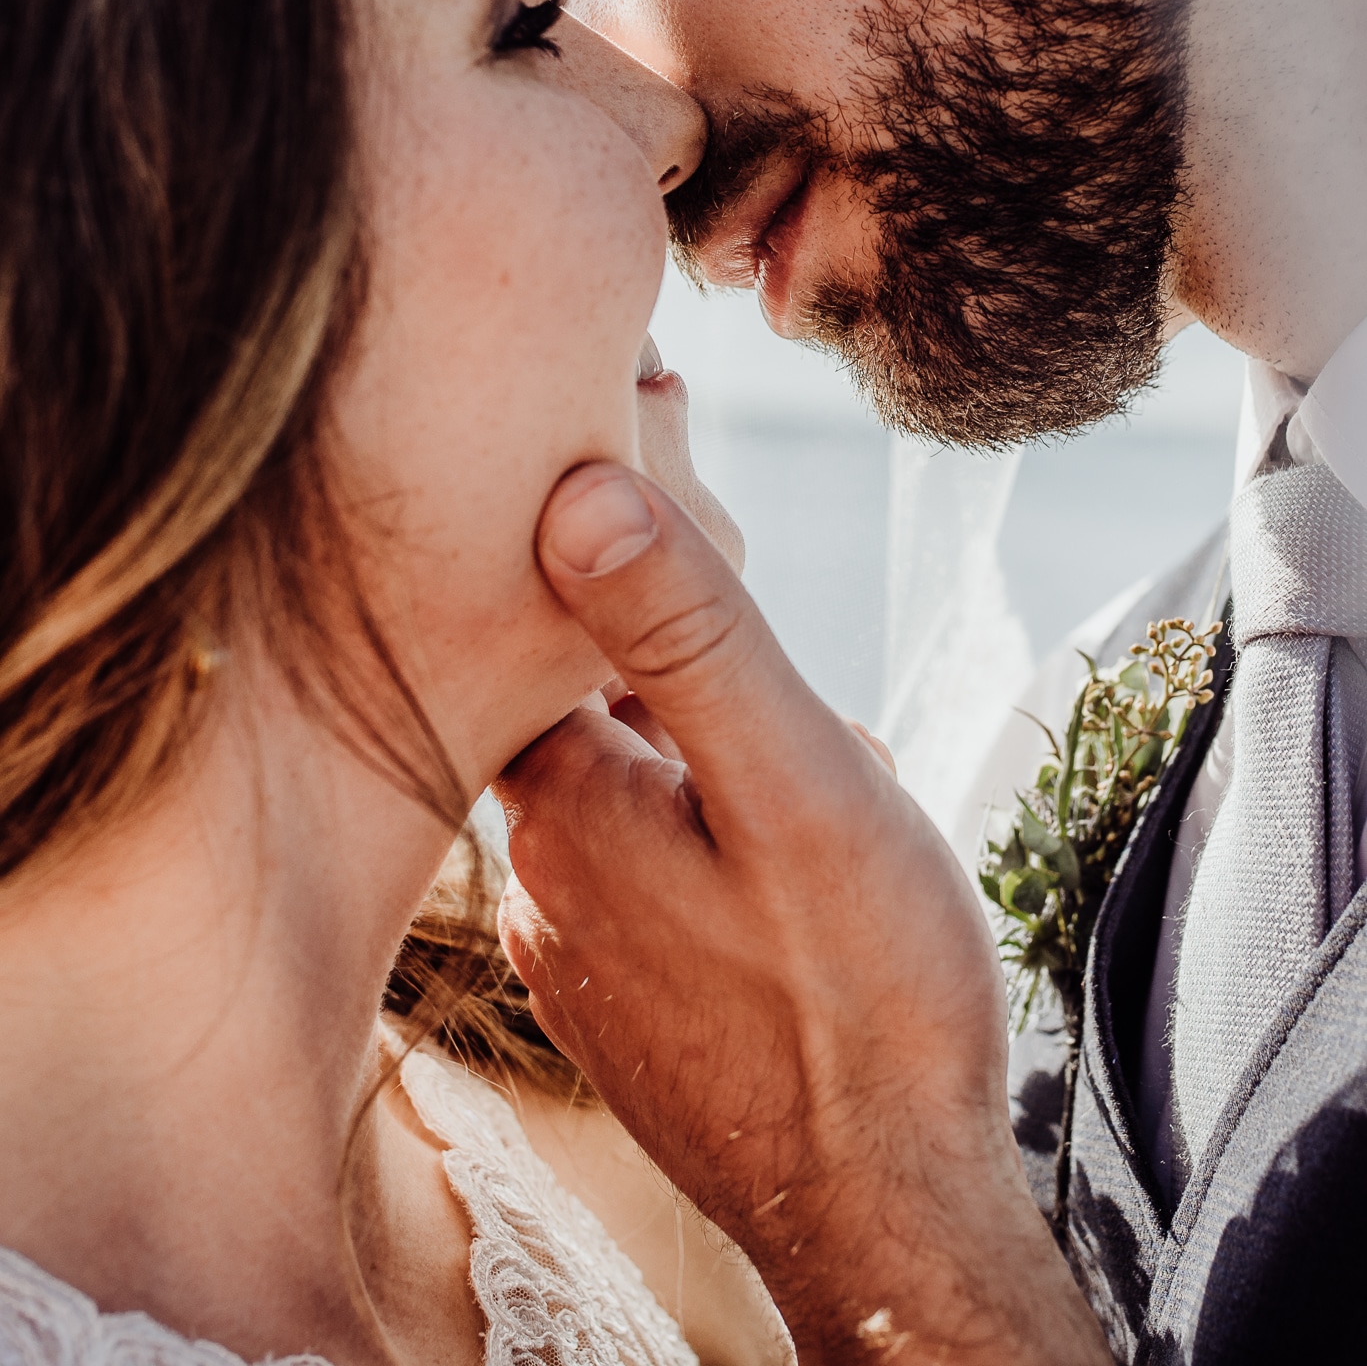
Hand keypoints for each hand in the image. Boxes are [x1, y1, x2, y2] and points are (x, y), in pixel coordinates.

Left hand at [497, 464, 1108, 1364]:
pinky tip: (806, 898)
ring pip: (646, 787)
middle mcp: (539, 875)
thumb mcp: (794, 780)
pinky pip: (664, 872)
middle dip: (706, 684)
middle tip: (807, 730)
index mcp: (558, 801)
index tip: (703, 533)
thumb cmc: (863, 999)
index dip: (630, 559)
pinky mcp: (626, 1003)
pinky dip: (729, 850)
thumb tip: (572, 489)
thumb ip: (689, 633)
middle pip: (600, 700)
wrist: (889, 1226)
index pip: (546, 619)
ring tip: (829, 824)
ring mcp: (579, 949)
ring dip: (729, 770)